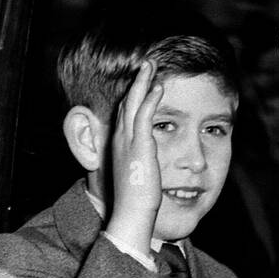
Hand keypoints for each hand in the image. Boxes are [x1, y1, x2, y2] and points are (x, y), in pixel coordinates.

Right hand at [105, 61, 163, 253]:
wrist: (132, 213)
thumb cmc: (137, 201)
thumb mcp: (139, 176)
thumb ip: (143, 165)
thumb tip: (150, 165)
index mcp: (120, 147)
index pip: (125, 114)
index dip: (133, 95)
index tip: (142, 81)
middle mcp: (120, 140)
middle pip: (126, 102)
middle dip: (136, 82)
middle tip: (145, 64)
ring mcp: (128, 142)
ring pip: (133, 103)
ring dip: (142, 82)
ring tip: (151, 65)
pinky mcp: (140, 146)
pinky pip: (144, 116)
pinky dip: (150, 99)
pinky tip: (158, 87)